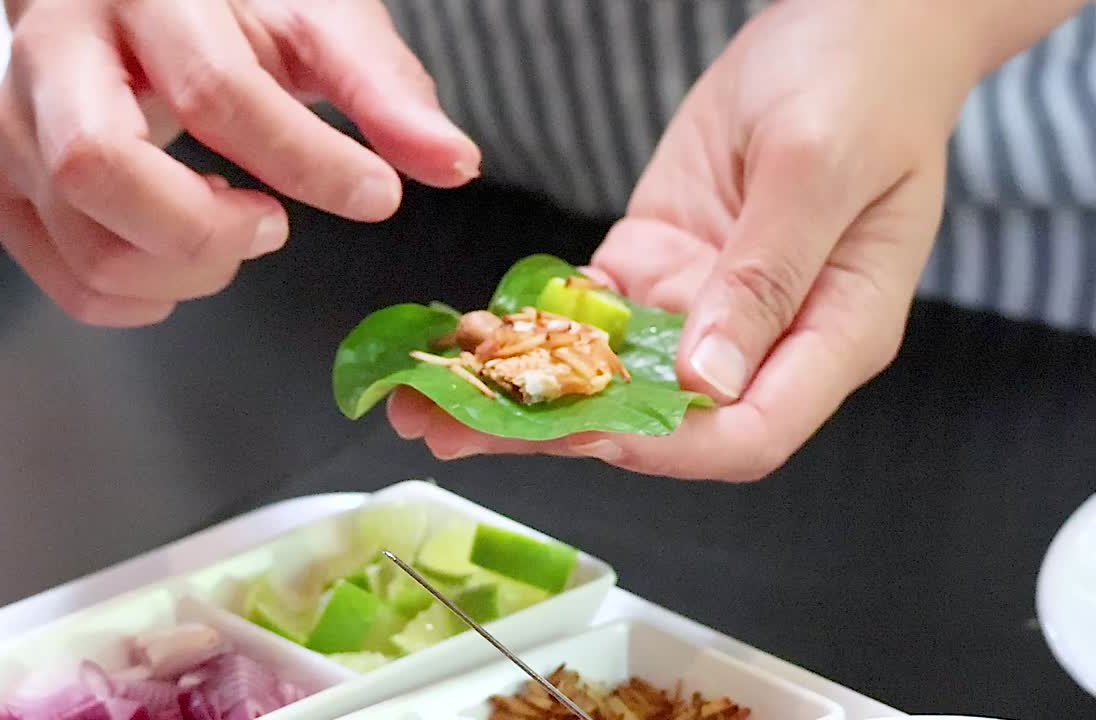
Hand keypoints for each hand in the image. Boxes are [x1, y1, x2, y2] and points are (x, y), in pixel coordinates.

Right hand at [0, 0, 479, 325]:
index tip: (378, 196)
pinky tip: (180, 257)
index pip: (216, 93)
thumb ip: (383, 88)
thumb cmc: (231, 5)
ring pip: (83, 240)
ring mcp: (12, 122)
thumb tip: (453, 164)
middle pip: (101, 171)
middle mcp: (55, 53)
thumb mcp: (318, 19)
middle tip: (271, 225)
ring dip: (183, 271)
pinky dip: (136, 296)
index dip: (307, 162)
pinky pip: (61, 277)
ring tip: (234, 228)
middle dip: (206, 231)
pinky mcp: (0, 180)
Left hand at [388, 0, 980, 479]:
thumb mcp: (817, 168)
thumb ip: (766, 274)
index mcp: (830, 335)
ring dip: (525, 391)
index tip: (584, 426)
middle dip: (556, 431)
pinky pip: (586, 315)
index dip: (665, 446)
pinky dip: (530, 329)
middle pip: (657, 420)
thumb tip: (707, 377)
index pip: (746, 435)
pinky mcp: (655, 265)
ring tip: (430, 399)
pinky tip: (470, 337)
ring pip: (607, 375)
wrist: (848, 22)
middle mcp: (761, 340)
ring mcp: (702, 306)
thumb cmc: (864, 84)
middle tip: (457, 430)